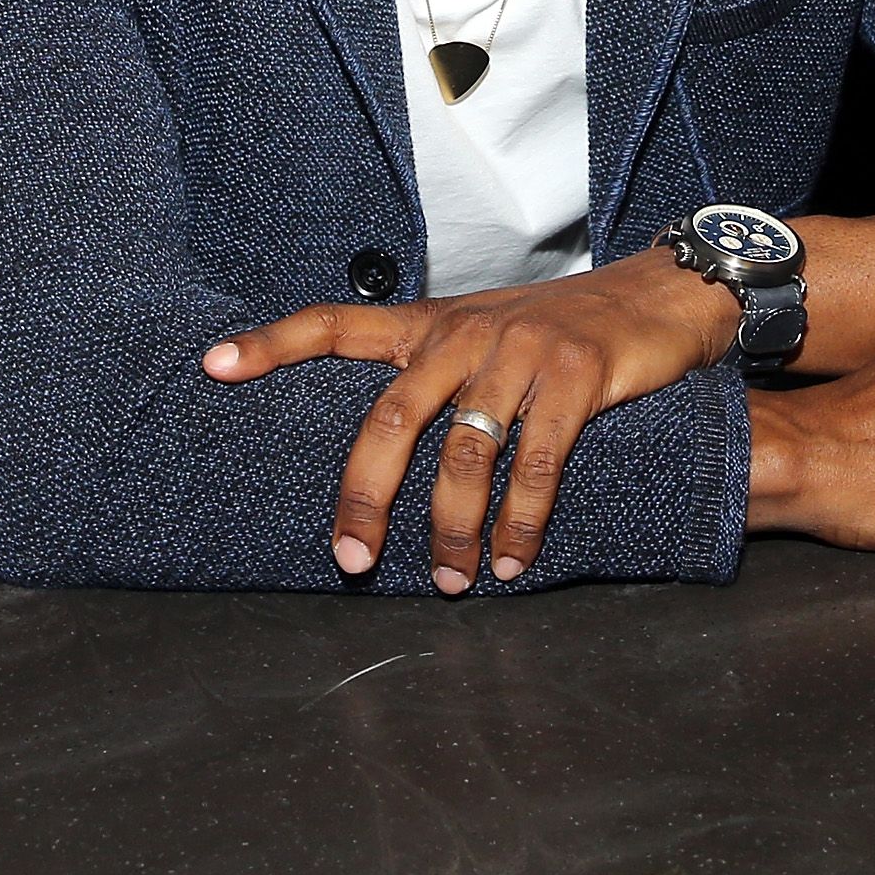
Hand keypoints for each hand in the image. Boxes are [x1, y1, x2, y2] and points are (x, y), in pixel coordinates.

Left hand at [203, 249, 737, 590]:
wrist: (661, 294)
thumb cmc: (566, 331)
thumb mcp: (490, 334)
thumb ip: (436, 374)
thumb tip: (384, 452)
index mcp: (433, 324)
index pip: (337, 323)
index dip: (273, 343)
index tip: (213, 364)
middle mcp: (466, 332)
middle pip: (390, 417)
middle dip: (366, 497)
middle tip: (353, 559)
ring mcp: (522, 351)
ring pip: (464, 453)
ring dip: (453, 530)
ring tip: (454, 580)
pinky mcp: (577, 376)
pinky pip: (536, 463)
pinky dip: (520, 523)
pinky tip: (512, 560)